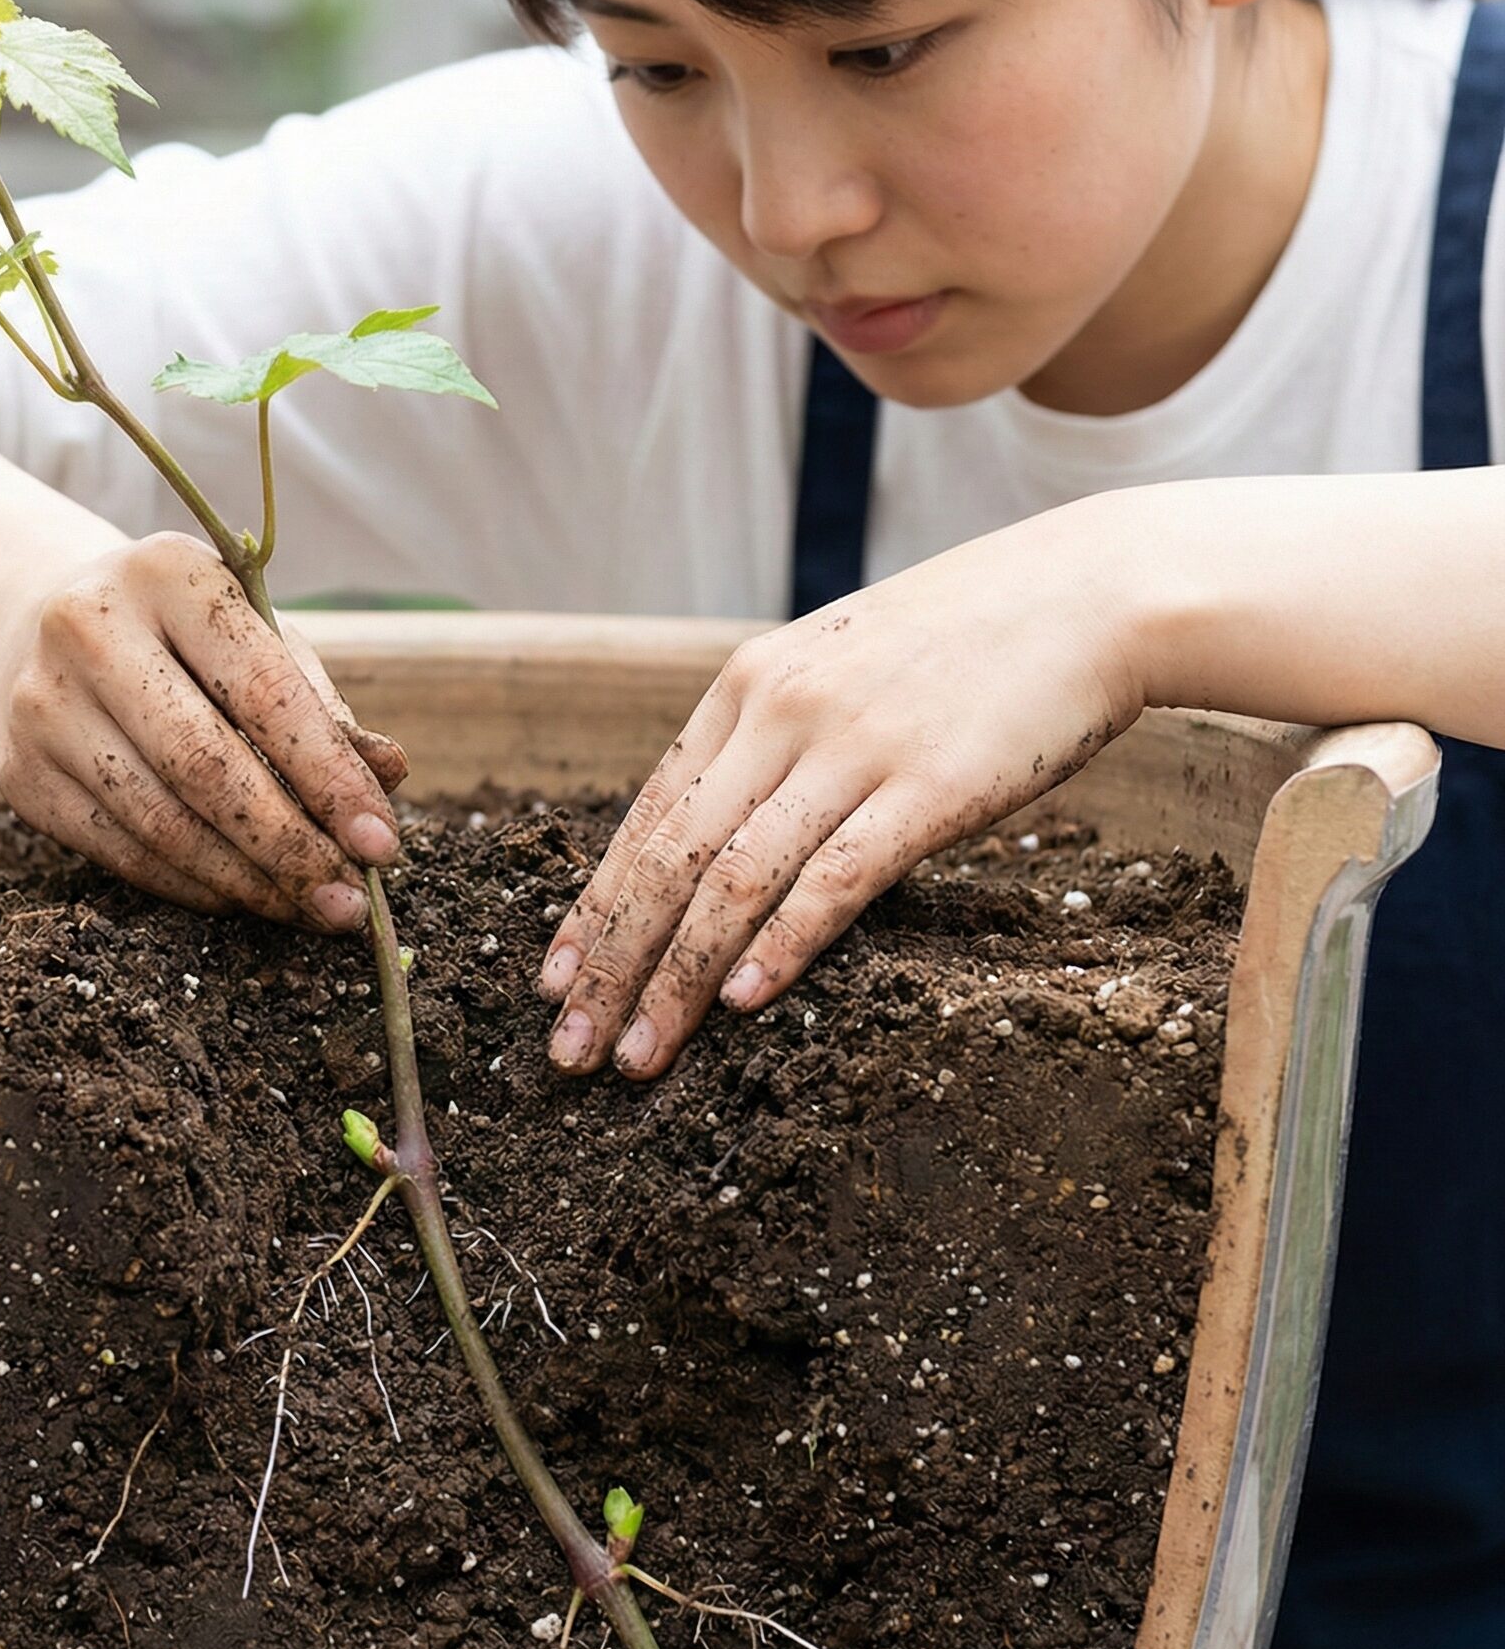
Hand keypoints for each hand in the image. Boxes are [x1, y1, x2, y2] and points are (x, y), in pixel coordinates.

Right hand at [0, 529, 407, 930]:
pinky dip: (190, 884)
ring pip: (160, 820)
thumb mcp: (254, 639)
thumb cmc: (181, 637)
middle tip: (347, 902)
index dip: (328, 777)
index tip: (381, 842)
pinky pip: (119, 849)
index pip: (265, 692)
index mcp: (169, 574)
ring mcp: (44, 703)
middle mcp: (90, 629)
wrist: (28, 619)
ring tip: (307, 908)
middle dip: (290, 846)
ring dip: (245, 880)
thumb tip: (390, 773)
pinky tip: (241, 896)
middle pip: (205, 766)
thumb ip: (321, 707)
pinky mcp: (20, 773)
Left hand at [538, 507, 1143, 1077]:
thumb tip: (723, 830)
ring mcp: (851, 748)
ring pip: (731, 882)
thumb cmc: (968, 640)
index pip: (647, 817)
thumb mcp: (840, 667)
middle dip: (610, 965)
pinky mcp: (927, 788)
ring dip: (675, 979)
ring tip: (641, 1056)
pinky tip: (739, 1004)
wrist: (1091, 592)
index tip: (557, 981)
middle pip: (667, 861)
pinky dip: (780, 946)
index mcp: (746, 686)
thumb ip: (777, 736)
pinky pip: (832, 880)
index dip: (594, 908)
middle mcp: (779, 713)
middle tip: (572, 1050)